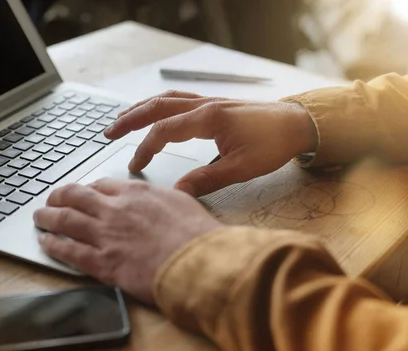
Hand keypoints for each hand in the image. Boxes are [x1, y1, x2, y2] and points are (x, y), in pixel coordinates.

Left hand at [33, 179, 221, 303]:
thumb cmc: (197, 237)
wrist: (199, 263)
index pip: (102, 185)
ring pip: (66, 220)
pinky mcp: (103, 263)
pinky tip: (46, 243)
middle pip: (76, 197)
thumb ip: (165, 197)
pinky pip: (69, 251)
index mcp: (137, 193)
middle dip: (59, 197)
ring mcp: (106, 236)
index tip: (83, 193)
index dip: (88, 189)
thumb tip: (166, 195)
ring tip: (39, 217)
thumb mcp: (185, 203)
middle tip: (52, 200)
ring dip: (48, 217)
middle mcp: (116, 210)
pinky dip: (54, 245)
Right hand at [105, 91, 316, 196]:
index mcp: (208, 118)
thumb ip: (207, 180)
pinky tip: (156, 114)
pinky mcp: (215, 105)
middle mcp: (205, 105)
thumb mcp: (242, 168)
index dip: (145, 148)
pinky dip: (161, 106)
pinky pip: (180, 100)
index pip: (164, 130)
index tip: (134, 166)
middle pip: (157, 106)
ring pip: (167, 99)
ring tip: (122, 120)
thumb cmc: (274, 144)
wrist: (298, 124)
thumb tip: (178, 193)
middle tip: (109, 133)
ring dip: (142, 109)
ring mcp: (209, 102)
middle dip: (130, 119)